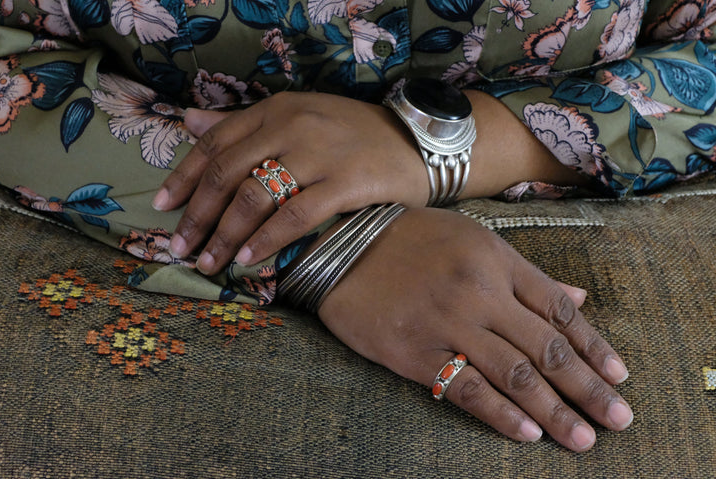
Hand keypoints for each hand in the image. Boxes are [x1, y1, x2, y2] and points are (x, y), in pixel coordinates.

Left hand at [152, 92, 427, 274]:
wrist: (418, 141)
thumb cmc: (354, 134)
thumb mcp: (298, 116)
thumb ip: (245, 124)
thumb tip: (189, 123)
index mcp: (276, 109)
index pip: (215, 143)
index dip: (183, 177)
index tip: (162, 207)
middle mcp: (292, 125)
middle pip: (227, 173)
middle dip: (197, 215)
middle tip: (178, 248)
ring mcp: (319, 153)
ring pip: (254, 197)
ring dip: (224, 235)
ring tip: (208, 263)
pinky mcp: (346, 182)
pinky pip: (294, 216)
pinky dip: (266, 240)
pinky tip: (250, 260)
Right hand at [317, 208, 631, 451]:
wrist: (342, 242)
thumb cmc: (411, 238)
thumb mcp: (473, 239)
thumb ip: (524, 274)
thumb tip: (577, 299)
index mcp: (498, 260)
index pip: (560, 311)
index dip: (594, 346)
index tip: (619, 376)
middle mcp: (481, 291)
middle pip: (547, 347)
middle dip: (588, 387)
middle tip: (619, 419)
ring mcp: (448, 322)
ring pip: (513, 373)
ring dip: (554, 410)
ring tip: (583, 439)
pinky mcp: (415, 350)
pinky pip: (465, 387)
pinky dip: (499, 414)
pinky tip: (526, 434)